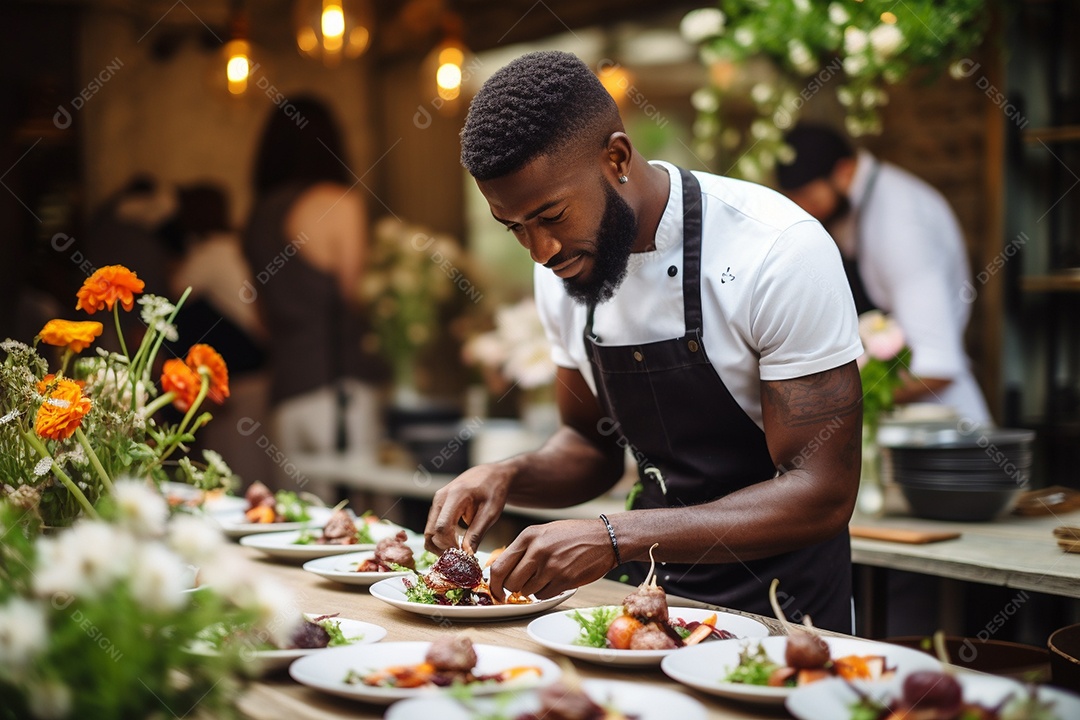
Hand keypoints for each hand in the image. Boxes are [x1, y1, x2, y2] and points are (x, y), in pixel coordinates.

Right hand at [424, 463, 511, 553]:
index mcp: (455, 496)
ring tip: (457, 552)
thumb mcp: (491, 512)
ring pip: (429, 531)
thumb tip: (466, 555)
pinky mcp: (438, 506)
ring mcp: (437, 501)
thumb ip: (477, 533)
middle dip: (442, 548)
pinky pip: (433, 526)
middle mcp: (440, 497)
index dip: (450, 545)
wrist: (492, 475)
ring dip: (439, 545)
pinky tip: (456, 543)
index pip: (442, 527)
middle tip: (459, 558)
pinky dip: (440, 538)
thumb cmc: (494, 491)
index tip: (463, 555)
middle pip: (431, 531)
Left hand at [488, 519, 615, 600]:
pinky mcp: (563, 580)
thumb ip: (523, 548)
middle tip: (520, 586)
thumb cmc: (574, 535)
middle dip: (512, 589)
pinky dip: (545, 593)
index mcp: (529, 536)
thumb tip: (502, 569)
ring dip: (531, 590)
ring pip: (526, 592)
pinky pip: (543, 596)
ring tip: (544, 577)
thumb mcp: (544, 532)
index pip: (499, 566)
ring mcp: (550, 566)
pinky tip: (554, 580)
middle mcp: (537, 550)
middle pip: (510, 582)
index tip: (497, 590)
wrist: (605, 539)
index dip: (494, 583)